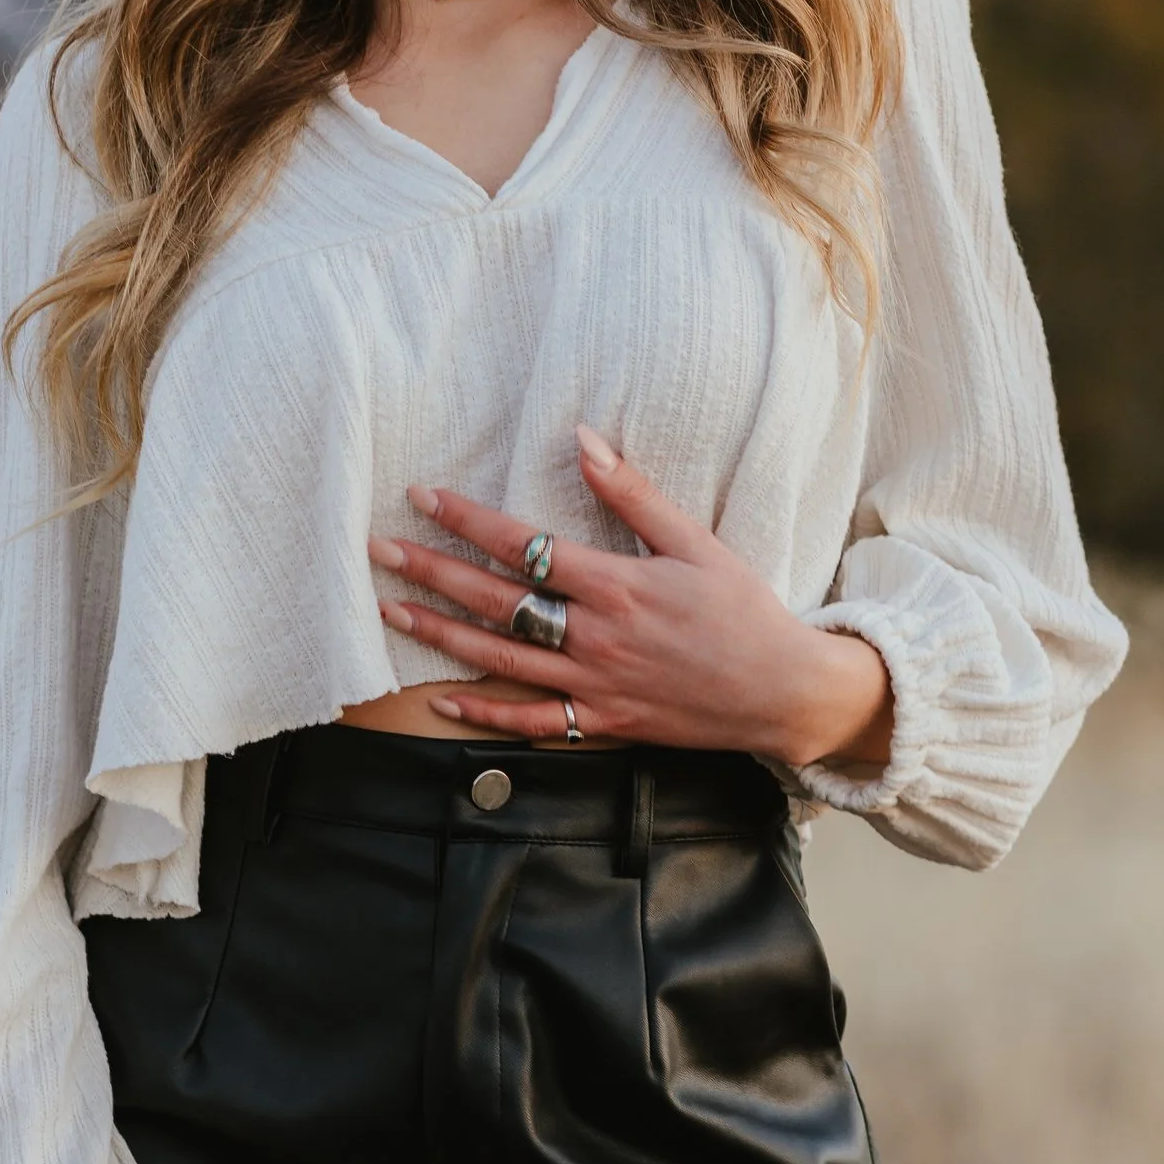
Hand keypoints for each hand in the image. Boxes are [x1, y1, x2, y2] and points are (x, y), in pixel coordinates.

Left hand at [368, 422, 893, 769]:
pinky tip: (443, 701)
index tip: (422, 497)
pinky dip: (485, 713)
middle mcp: (595, 636)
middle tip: (380, 550)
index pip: (524, 546)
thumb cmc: (743, 611)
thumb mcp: (696, 542)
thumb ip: (634, 494)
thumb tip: (584, 440)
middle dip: (432, 573)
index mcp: (616, 585)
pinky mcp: (601, 722)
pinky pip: (532, 721)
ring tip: (391, 611)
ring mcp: (594, 684)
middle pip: (496, 602)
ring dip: (440, 635)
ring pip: (500, 659)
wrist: (783, 692)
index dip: (467, 520)